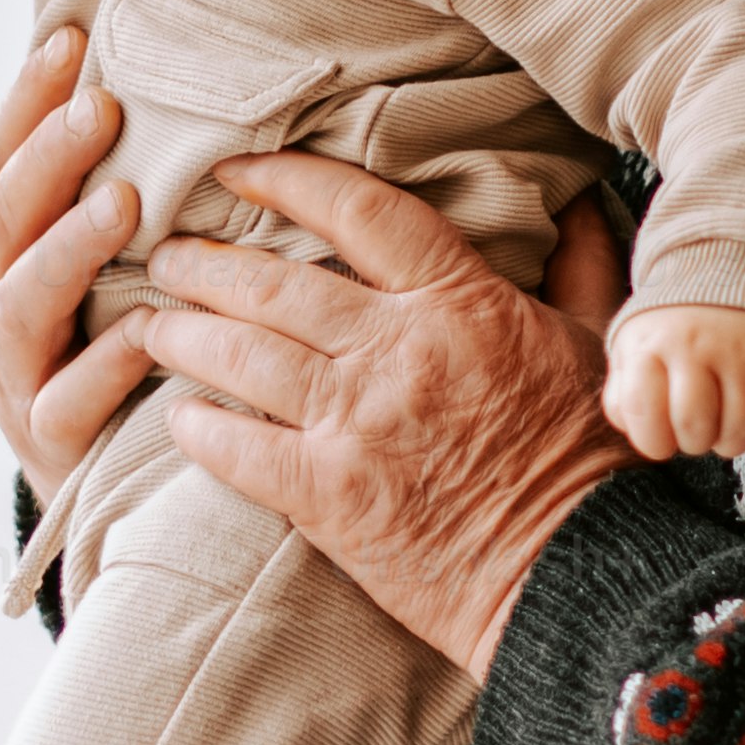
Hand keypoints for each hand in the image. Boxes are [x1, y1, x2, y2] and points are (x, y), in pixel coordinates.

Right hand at [0, 25, 154, 505]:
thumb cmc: (97, 354)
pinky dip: (108, 361)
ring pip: (20, 306)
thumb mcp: (79, 269)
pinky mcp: (49, 442)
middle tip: (100, 106)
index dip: (24, 103)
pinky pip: (70, 400)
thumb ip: (93, 194)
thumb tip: (140, 82)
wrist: (90, 488)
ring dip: (70, 248)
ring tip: (124, 203)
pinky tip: (151, 326)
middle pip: (0, 224)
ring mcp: (10, 378)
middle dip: (45, 160)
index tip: (70, 39)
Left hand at [136, 152, 632, 681]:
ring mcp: (358, 423)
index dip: (287, 180)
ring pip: (242, 355)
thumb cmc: (592, 459)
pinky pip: (239, 447)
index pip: (358, 212)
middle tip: (166, 251)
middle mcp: (399, 351)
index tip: (238, 171)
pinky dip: (197, 427)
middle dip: (206, 262)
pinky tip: (175, 414)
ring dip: (182, 333)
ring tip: (149, 321)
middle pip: (274, 283)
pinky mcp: (330, 496)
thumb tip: (580, 207)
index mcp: (461, 302)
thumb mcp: (595, 345)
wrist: (580, 573)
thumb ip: (580, 269)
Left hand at [606, 303, 744, 471]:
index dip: (651, 441)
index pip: (644, 412)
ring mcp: (744, 351)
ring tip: (719, 431)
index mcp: (652, 343)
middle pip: (696, 425)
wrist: (725, 276)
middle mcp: (699, 344)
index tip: (660, 440)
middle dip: (692, 445)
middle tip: (693, 433)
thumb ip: (622, 395)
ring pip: (741, 428)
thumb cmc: (669, 331)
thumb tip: (636, 433)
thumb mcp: (632, 349)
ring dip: (728, 445)